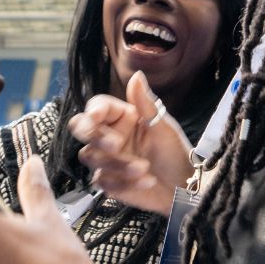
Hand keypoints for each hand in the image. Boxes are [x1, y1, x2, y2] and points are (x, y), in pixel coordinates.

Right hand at [69, 72, 193, 215]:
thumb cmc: (175, 154)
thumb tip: (136, 75)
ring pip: (91, 156)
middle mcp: (110, 135)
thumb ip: (145, 103)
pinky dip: (124, 183)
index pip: (97, 107)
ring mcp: (106, 159)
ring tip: (145, 168)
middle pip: (81, 128)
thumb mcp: (163, 127)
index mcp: (122, 117)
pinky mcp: (107, 182)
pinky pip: (102, 181)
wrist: (183, 188)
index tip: (96, 117)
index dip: (92, 110)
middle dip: (95, 136)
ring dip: (118, 164)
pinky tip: (146, 182)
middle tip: (115, 145)